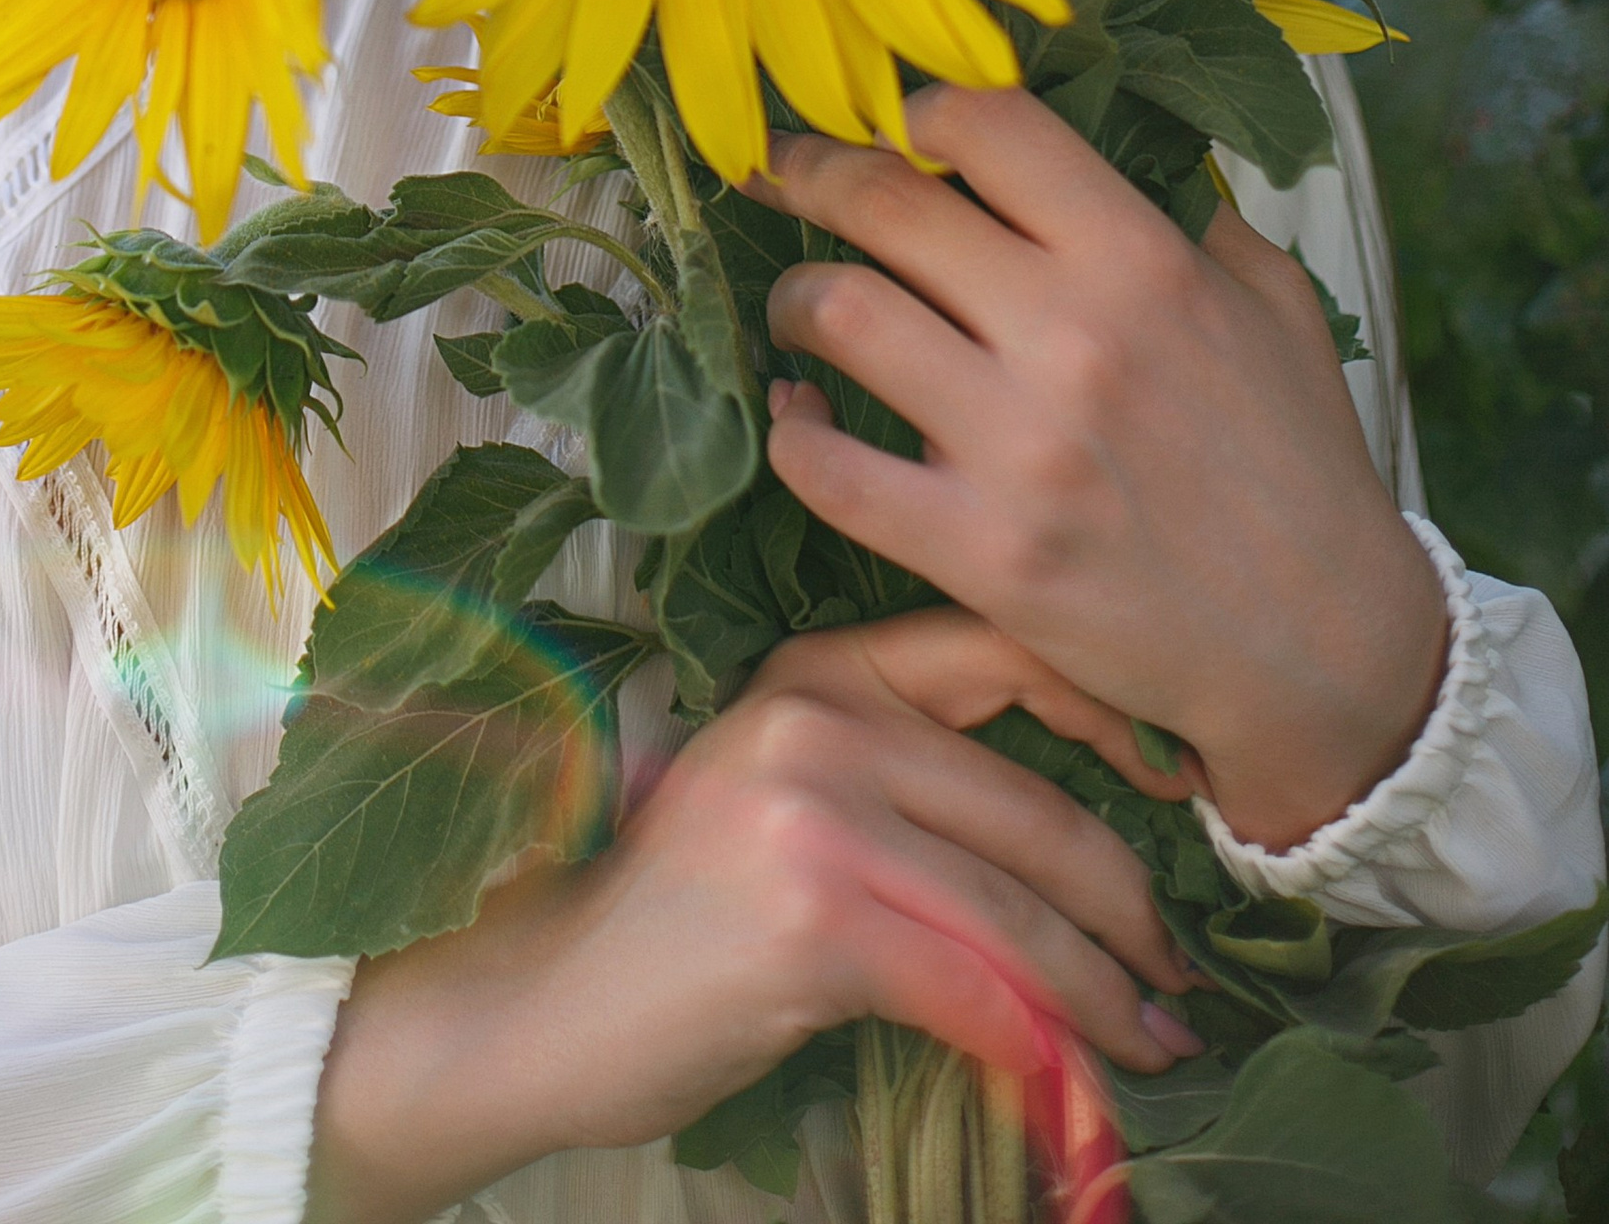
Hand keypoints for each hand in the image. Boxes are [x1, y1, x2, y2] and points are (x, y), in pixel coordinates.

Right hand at [305, 603, 1199, 1223]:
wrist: (552, 1001)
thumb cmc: (684, 917)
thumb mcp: (785, 797)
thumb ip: (901, 778)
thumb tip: (1082, 840)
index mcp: (817, 669)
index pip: (1002, 653)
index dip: (1111, 718)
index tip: (1181, 795)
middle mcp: (817, 717)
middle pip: (1033, 805)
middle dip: (1129, 904)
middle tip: (1185, 973)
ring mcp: (813, 813)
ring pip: (1019, 909)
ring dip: (1108, 991)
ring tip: (1160, 1039)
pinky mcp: (815, 918)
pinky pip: (978, 987)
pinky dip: (1047, 1046)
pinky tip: (1085, 1084)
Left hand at [756, 86, 1450, 854]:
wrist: (1327, 649)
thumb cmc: (1300, 461)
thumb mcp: (1271, 302)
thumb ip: (1181, 212)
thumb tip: (1101, 133)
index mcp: (1143, 260)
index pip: (986, 122)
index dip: (916, 106)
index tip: (889, 121)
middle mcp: (1072, 337)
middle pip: (883, 200)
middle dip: (808, 169)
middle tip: (779, 171)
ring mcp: (1019, 449)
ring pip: (838, 312)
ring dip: (793, 295)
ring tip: (796, 303)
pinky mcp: (981, 554)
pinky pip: (829, 471)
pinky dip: (793, 431)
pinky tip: (797, 412)